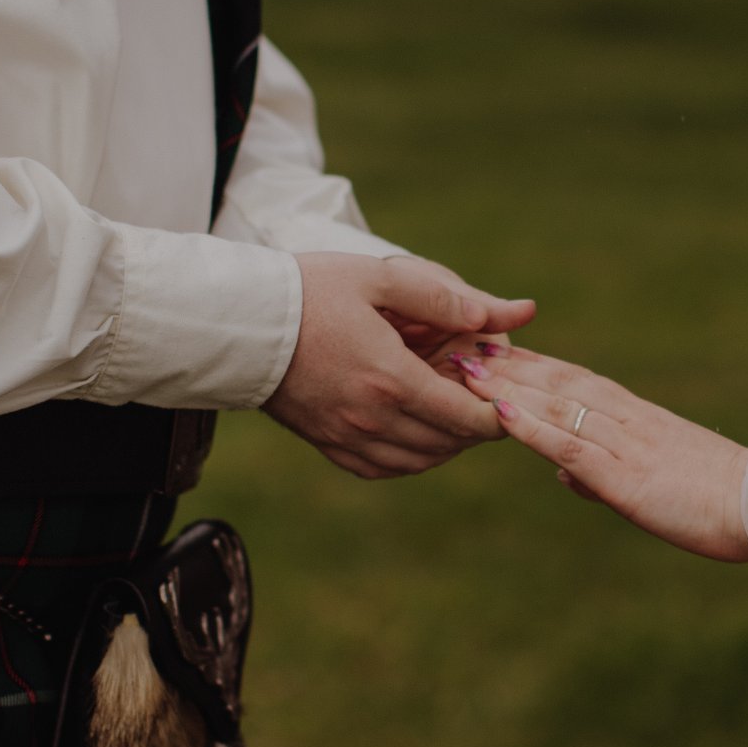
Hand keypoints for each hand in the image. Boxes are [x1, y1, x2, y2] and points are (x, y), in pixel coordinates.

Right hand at [266, 254, 537, 478]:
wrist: (238, 324)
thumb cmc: (308, 292)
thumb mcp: (379, 279)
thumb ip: (442, 298)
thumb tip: (500, 315)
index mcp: (391, 378)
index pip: (468, 416)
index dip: (499, 412)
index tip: (509, 395)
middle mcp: (372, 418)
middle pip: (449, 441)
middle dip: (477, 425)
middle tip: (487, 399)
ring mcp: (348, 436)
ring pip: (420, 460)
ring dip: (448, 443)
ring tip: (456, 415)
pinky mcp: (327, 444)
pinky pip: (384, 468)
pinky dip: (412, 458)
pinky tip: (418, 434)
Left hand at [455, 346, 747, 561]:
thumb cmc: (717, 498)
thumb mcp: (652, 482)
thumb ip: (603, 474)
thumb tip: (563, 473)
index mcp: (637, 418)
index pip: (575, 381)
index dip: (532, 364)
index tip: (493, 349)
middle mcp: (627, 419)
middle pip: (559, 382)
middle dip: (509, 364)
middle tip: (463, 343)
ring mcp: (625, 444)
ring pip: (557, 405)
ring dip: (508, 385)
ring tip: (466, 368)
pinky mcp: (625, 476)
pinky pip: (570, 445)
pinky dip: (532, 427)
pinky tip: (499, 412)